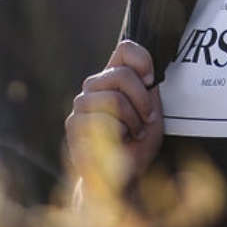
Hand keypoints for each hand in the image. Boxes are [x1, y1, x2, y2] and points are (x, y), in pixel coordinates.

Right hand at [64, 39, 164, 199]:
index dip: (142, 60)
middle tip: (147, 120)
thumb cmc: (138, 144)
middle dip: (143, 101)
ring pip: (113, 98)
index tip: (152, 81)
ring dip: (133, 121)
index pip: (125, 49)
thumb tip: (151, 69)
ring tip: (134, 134)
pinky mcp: (74, 123)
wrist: (123, 177)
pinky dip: (119, 132)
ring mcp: (81, 104)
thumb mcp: (151, 112)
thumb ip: (149, 88)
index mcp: (114, 78)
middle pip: (122, 74)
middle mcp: (95, 86)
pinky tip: (118, 142)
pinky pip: (102, 119)